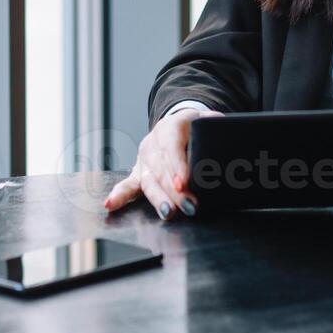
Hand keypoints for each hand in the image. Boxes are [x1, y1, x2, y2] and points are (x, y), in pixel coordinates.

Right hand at [102, 106, 222, 219]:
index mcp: (170, 127)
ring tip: (168, 212)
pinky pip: (127, 185)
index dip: (177, 165)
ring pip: (149, 181)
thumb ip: (213, 123)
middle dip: (175, 191)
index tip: (184, 183)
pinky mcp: (137, 174)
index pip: (172, 147)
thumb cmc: (194, 127)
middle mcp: (152, 143)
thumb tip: (221, 127)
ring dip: (159, 199)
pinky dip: (119, 196)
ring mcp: (143, 160)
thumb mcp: (205, 120)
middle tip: (191, 207)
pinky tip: (110, 205)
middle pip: (162, 169)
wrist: (175, 125)